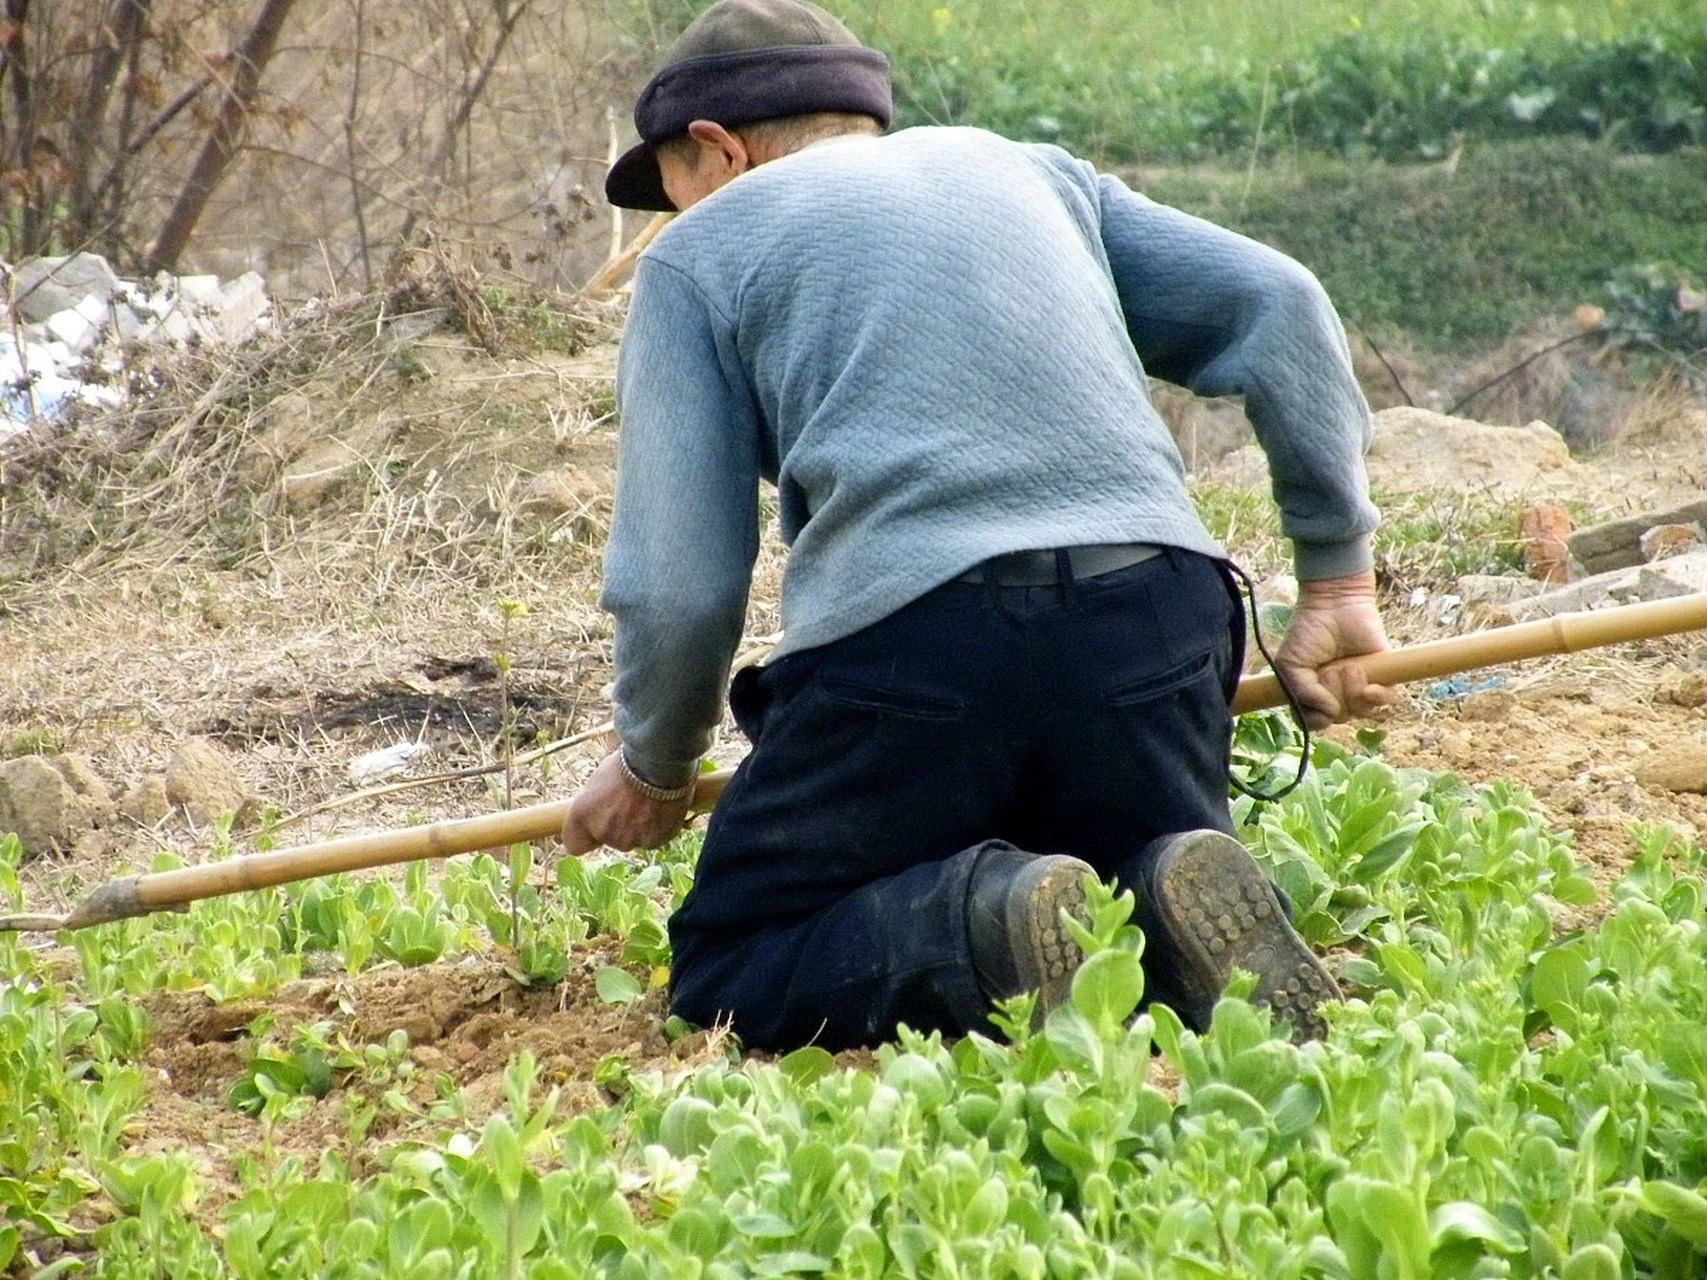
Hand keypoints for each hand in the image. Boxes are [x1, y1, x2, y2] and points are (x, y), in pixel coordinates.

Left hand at [560, 743, 693, 855]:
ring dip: (639, 826)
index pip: (574, 844)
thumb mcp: (602, 774)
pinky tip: (663, 807)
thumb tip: (599, 797)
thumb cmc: (629, 759)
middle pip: (609, 838)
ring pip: (633, 838)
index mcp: (581, 815)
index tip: (596, 823)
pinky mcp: (654, 841)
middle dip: (618, 825)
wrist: (661, 761)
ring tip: (650, 801)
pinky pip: (654, 837)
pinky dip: (659, 827)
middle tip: (630, 802)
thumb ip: (596, 797)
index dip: (586, 835)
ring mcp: (629, 840)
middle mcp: (602, 832)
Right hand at [1273, 569, 1392, 729]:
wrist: (1334, 602)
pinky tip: (1370, 686)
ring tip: (1349, 666)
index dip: (1316, 718)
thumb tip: (1329, 713)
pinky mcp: (1383, 676)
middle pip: (1339, 718)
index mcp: (1312, 694)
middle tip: (1329, 670)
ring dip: (1352, 690)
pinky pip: (1386, 701)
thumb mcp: (1290, 665)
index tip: (1313, 696)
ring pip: (1361, 712)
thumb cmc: (1307, 631)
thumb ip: (1302, 694)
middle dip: (1333, 695)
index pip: (1315, 723)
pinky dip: (1377, 696)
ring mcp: (1360, 686)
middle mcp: (1337, 694)